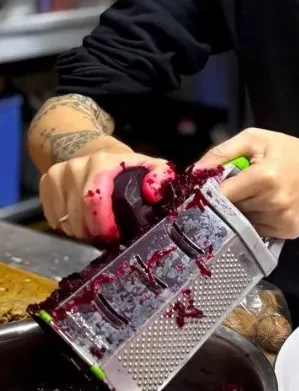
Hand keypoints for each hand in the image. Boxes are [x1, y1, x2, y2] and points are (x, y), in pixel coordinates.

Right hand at [40, 146, 173, 240]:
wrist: (98, 153)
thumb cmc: (126, 168)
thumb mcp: (149, 167)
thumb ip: (161, 177)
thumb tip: (151, 193)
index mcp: (101, 162)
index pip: (93, 200)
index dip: (102, 224)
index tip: (113, 236)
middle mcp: (75, 166)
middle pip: (77, 216)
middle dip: (93, 233)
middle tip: (106, 237)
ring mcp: (58, 174)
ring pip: (65, 220)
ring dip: (81, 232)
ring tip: (96, 228)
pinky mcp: (46, 183)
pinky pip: (54, 218)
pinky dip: (67, 227)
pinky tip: (82, 221)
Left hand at [196, 128, 298, 239]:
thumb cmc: (288, 152)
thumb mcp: (255, 140)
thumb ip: (222, 152)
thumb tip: (194, 171)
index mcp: (263, 177)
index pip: (222, 195)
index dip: (211, 194)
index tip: (205, 192)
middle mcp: (272, 202)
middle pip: (231, 210)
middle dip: (229, 201)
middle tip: (237, 190)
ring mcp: (281, 220)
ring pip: (244, 223)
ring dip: (243, 212)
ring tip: (257, 196)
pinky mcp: (288, 232)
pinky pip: (259, 231)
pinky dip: (257, 221)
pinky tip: (269, 207)